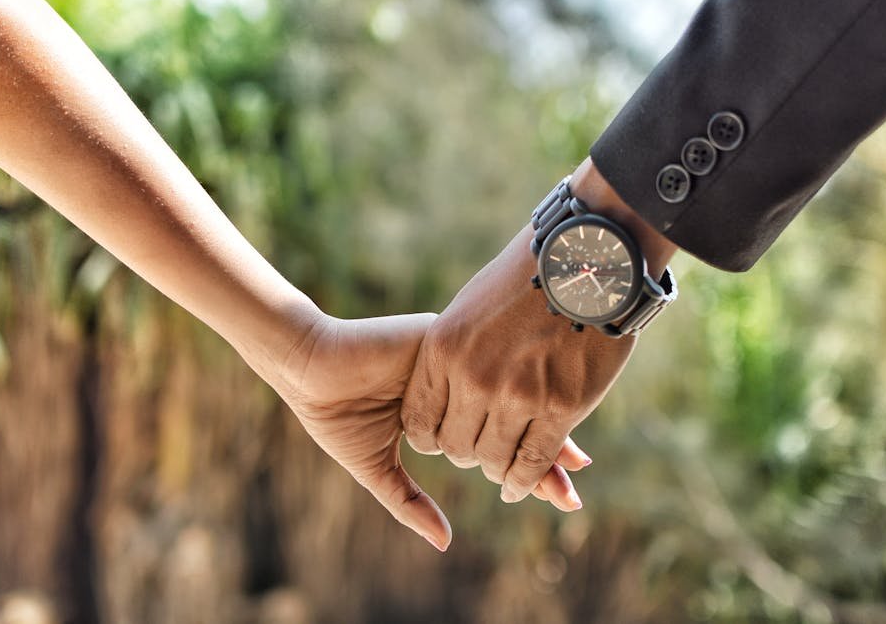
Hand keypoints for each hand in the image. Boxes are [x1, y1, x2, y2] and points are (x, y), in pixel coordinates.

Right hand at [277, 313, 591, 550]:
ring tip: (573, 462)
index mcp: (450, 412)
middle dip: (547, 453)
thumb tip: (444, 543)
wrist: (308, 368)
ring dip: (542, 425)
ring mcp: (459, 363)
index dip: (531, 466)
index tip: (566, 493)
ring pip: (511, 394)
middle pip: (515, 418)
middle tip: (576, 484)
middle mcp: (462, 386)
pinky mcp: (448, 342)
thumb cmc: (335, 415)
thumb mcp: (376, 465)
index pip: (499, 441)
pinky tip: (541, 416)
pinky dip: (515, 394)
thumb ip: (409, 502)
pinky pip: (489, 369)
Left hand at [401, 159, 676, 503]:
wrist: (586, 260)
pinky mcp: (560, 407)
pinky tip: (519, 485)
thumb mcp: (470, 307)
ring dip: (496, 470)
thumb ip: (453, 349)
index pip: (420, 422)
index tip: (444, 437)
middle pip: (455, 447)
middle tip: (478, 453)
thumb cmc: (527, 279)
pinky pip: (532, 460)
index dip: (430, 438)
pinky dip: (524, 479)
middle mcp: (474, 377)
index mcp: (444, 349)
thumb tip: (443, 381)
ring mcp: (517, 395)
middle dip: (465, 455)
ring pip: (494, 458)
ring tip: (502, 470)